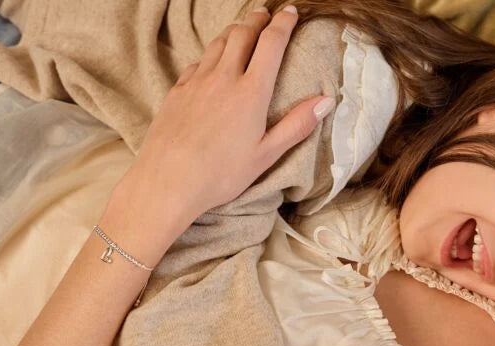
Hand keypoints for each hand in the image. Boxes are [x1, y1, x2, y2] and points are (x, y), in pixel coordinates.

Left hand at [124, 6, 334, 234]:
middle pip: (242, 35)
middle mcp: (224, 78)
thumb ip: (296, 126)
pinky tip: (212, 61)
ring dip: (234, 31)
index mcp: (251, 93)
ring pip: (218, 43)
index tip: (290, 11)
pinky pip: (198, 62)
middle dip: (257, 20)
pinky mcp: (177, 91)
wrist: (168, 180)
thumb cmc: (221, 174)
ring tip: (243, 28)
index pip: (271, 45)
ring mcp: (197, 82)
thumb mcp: (266, 155)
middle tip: (266, 14)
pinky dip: (211, 54)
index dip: (283, 24)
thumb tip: (326, 101)